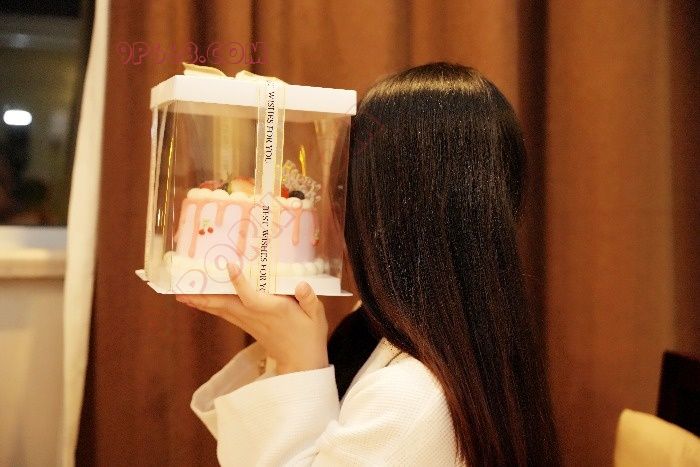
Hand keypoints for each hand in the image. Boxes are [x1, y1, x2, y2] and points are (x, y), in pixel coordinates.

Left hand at [176, 263, 328, 374]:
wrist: (300, 363)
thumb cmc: (310, 335)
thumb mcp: (316, 315)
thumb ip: (309, 298)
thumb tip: (301, 284)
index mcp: (272, 310)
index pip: (252, 297)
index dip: (240, 283)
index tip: (229, 267)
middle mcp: (255, 316)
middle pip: (225, 304)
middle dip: (204, 296)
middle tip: (182, 288)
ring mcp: (248, 322)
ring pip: (221, 310)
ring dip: (201, 302)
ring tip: (182, 293)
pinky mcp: (246, 325)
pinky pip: (225, 314)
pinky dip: (210, 307)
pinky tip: (198, 301)